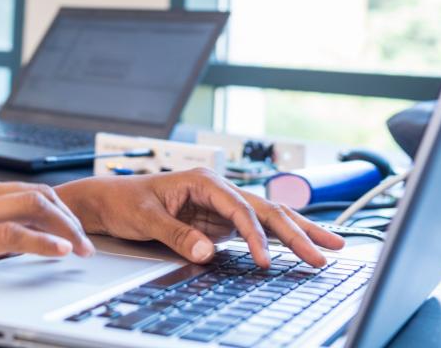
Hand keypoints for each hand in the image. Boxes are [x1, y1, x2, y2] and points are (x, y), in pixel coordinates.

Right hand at [0, 162, 94, 294]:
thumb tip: (12, 231)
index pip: (22, 186)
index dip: (55, 208)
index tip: (71, 228)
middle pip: (35, 191)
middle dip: (68, 216)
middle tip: (86, 240)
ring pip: (31, 205)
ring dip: (65, 229)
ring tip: (81, 249)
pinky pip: (12, 234)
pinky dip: (43, 242)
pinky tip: (60, 252)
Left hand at [57, 168, 345, 267]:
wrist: (109, 200)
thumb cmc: (125, 201)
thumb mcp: (146, 218)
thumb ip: (177, 235)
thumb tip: (209, 252)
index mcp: (204, 180)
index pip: (242, 208)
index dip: (257, 235)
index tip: (267, 261)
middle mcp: (218, 189)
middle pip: (266, 209)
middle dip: (298, 232)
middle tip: (325, 254)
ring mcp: (221, 205)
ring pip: (269, 217)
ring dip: (299, 232)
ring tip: (331, 247)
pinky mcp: (219, 221)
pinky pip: (256, 230)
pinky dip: (280, 239)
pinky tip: (301, 247)